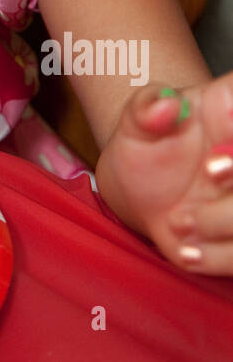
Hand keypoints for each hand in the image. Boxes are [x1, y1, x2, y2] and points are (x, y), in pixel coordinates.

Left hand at [96, 72, 232, 276]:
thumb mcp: (138, 121)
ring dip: (225, 221)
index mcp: (231, 106)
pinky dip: (220, 256)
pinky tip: (187, 250)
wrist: (143, 185)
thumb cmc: (148, 142)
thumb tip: (166, 105)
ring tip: (179, 220)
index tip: (221, 139)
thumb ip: (147, 109)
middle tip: (210, 172)